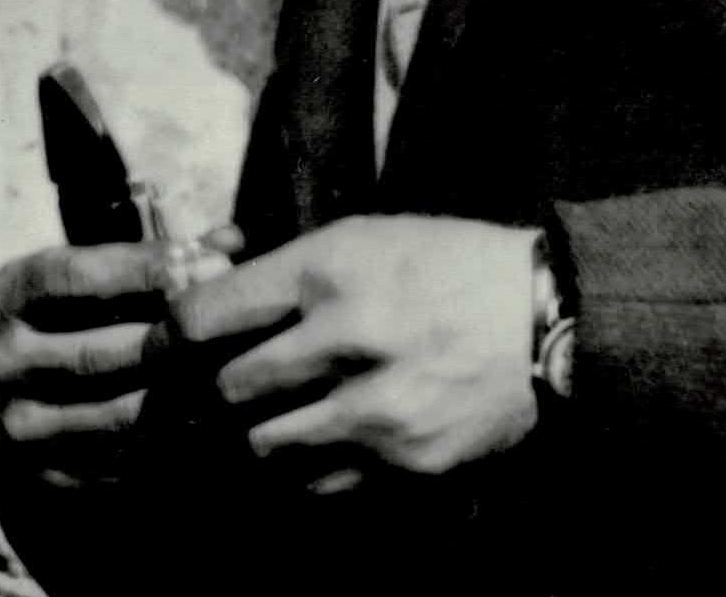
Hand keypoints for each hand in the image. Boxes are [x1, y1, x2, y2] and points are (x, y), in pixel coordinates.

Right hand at [0, 237, 231, 484]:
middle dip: (173, 341)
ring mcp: (20, 424)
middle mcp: (2, 362)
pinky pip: (121, 462)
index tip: (207, 264)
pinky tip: (220, 425)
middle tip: (237, 331)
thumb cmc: (100, 311)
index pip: (74, 277)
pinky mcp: (48, 473)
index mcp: (7, 297)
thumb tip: (231, 239)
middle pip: (96, 353)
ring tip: (239, 379)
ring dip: (182, 398)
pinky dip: (174, 445)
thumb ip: (170, 256)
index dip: (143, 270)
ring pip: (114, 414)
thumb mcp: (116, 271)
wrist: (55, 393)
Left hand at [172, 214, 540, 480]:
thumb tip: (204, 305)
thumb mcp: (363, 238)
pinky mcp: (409, 466)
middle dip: (217, 392)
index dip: (178, 334)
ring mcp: (380, 412)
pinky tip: (319, 446)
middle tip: (220, 389)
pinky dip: (306, 471)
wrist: (547, 320)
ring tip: (269, 419)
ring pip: (264, 448)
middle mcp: (350, 340)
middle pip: (227, 391)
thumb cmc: (447, 267)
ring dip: (257, 436)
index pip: (205, 317)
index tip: (180, 341)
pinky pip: (319, 486)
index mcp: (331, 270)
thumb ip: (285, 276)